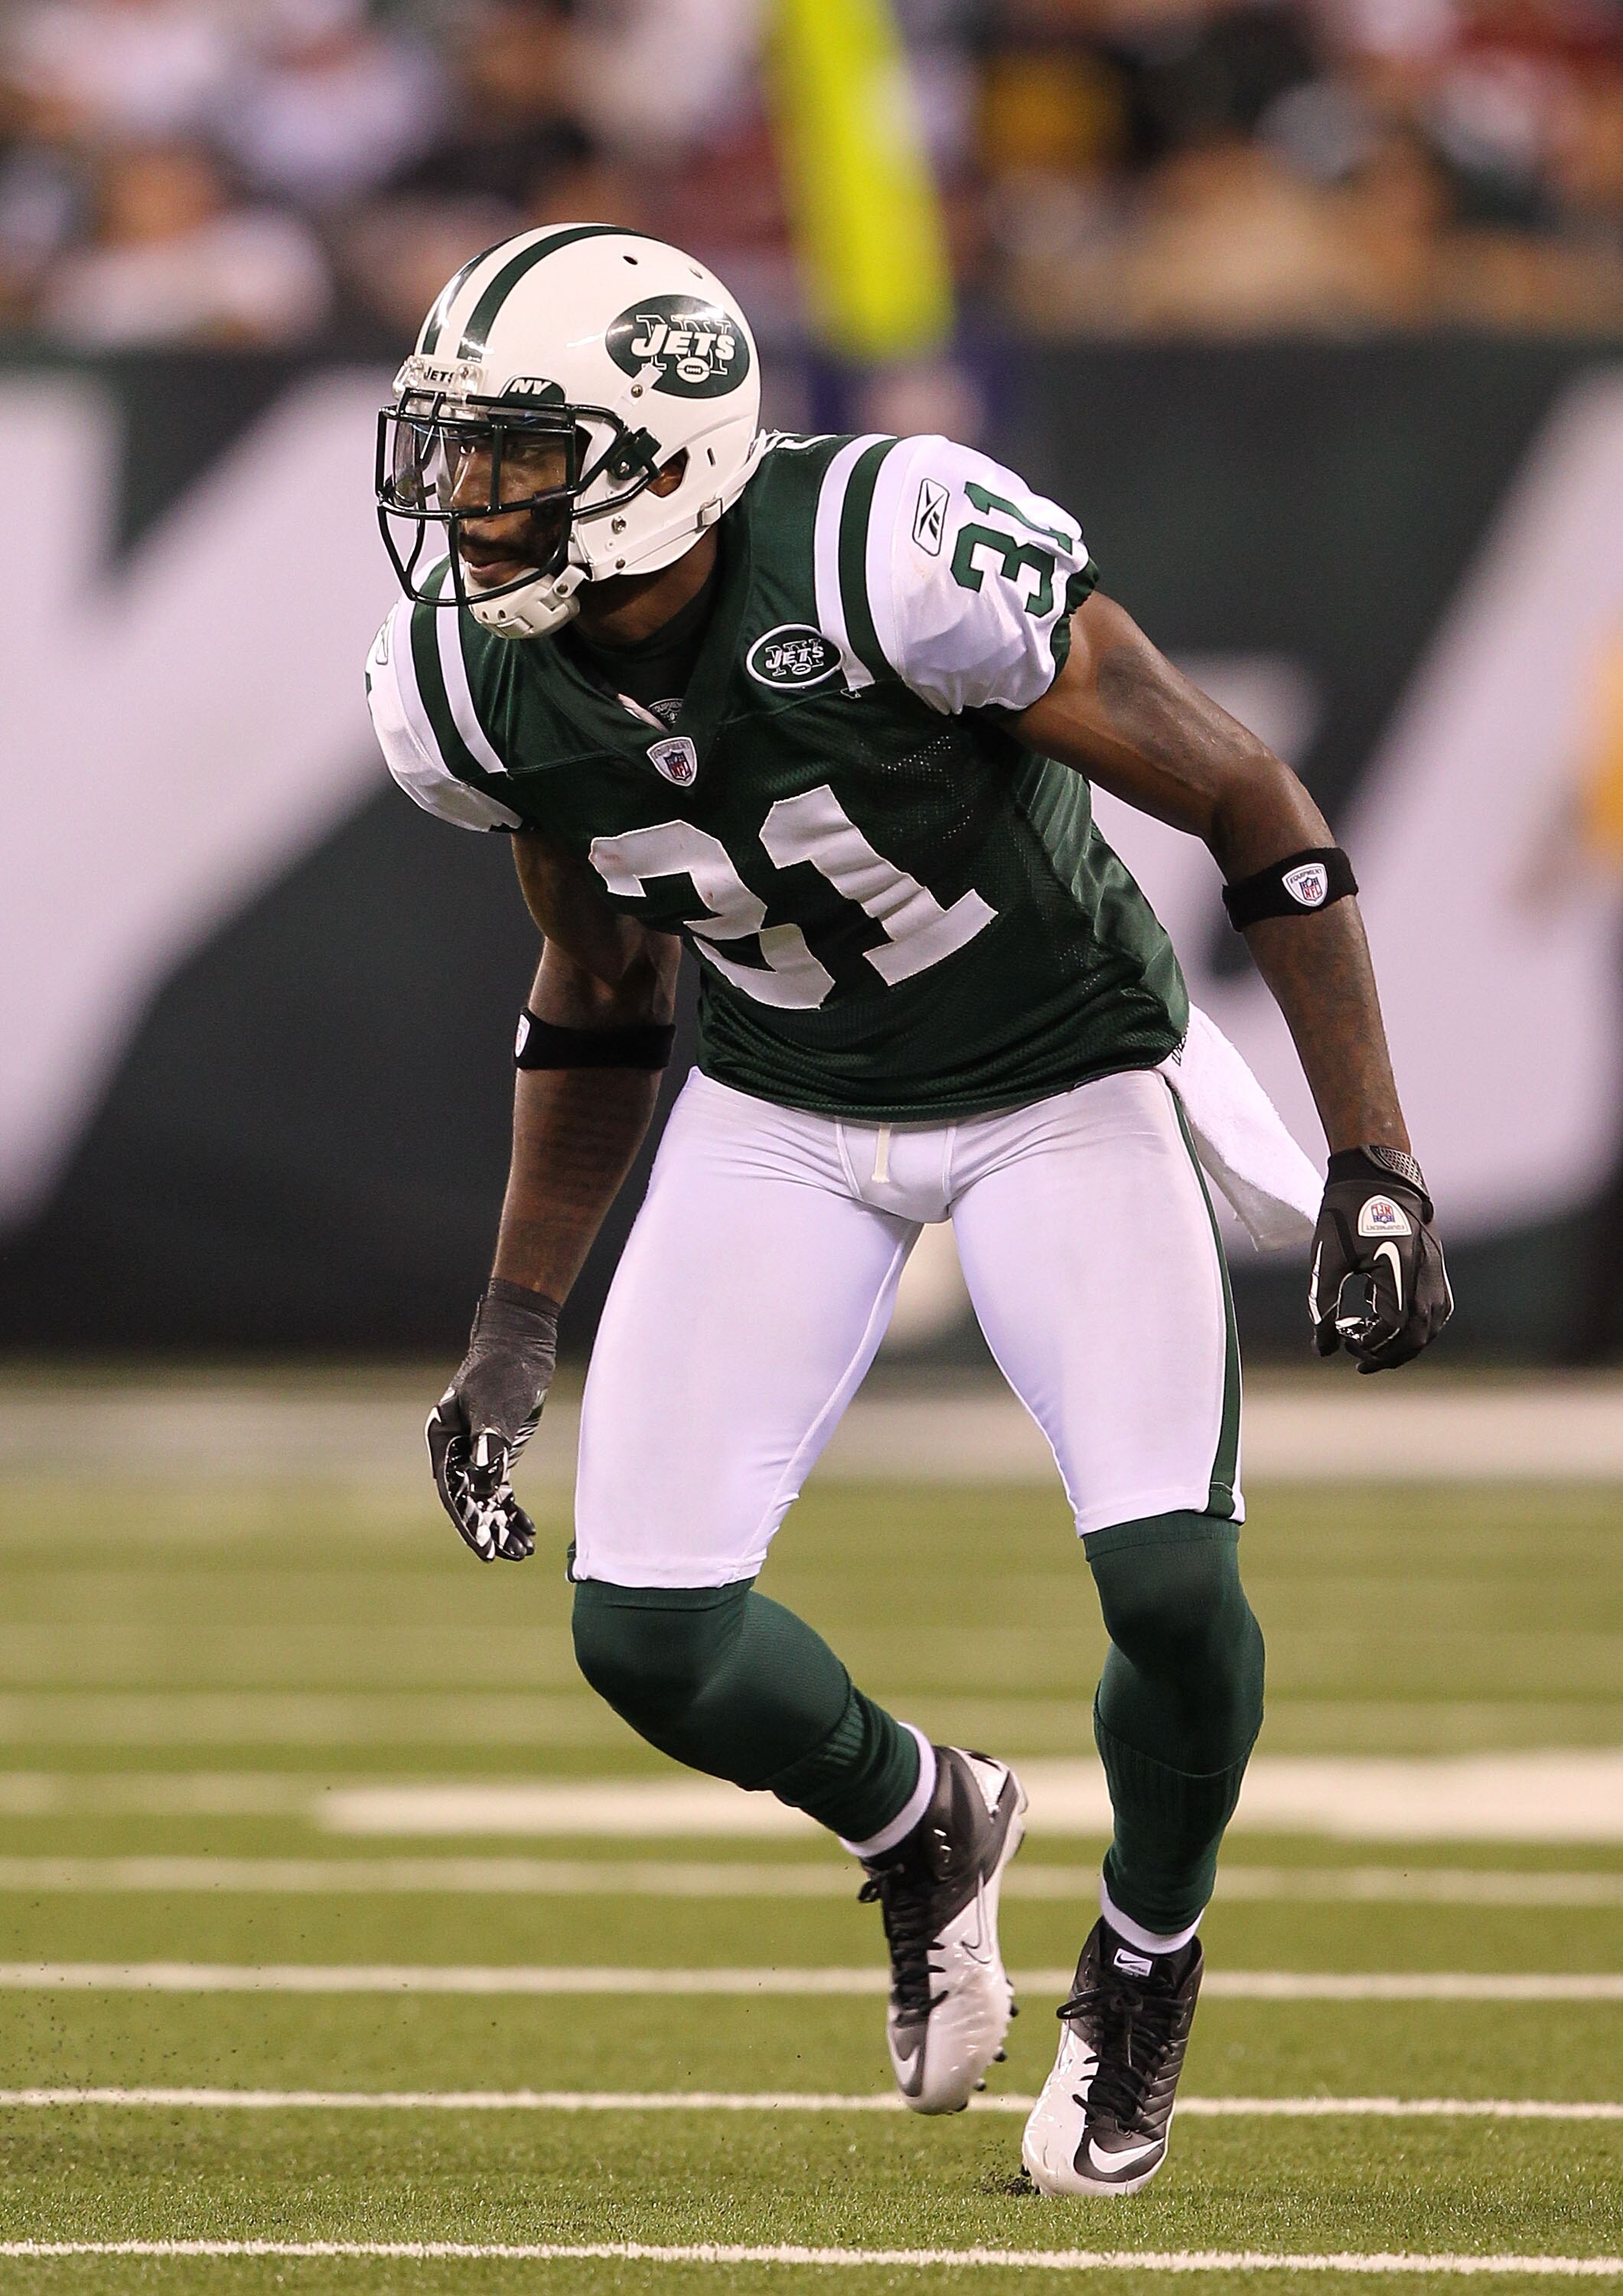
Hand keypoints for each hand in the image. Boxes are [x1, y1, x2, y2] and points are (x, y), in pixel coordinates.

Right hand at [426, 1279, 559, 1559]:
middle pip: (468, 1499)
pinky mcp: (498, 1449)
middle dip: (485, 1529)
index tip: (484, 1548)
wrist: (522, 1342)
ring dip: (501, 1524)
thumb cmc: (504, 1369)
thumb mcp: (496, 1406)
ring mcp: (477, 1451)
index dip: (467, 1522)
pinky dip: (513, 1508)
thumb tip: (481, 1488)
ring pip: (486, 1497)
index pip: (452, 1491)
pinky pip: (502, 1487)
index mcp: (443, 1438)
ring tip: (522, 1551)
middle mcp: (456, 1449)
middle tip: (503, 1557)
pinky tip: (528, 1529)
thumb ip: (488, 1445)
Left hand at [1309, 1147, 1451, 1372]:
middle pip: (1418, 1334)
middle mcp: (1426, 1271)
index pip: (1394, 1327)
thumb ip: (1324, 1304)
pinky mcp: (1435, 1264)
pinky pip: (1437, 1307)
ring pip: (1433, 1324)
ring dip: (1406, 1343)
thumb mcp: (1327, 1258)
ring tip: (1375, 1349)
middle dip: (1389, 1354)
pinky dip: (1419, 1325)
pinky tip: (1393, 1326)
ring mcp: (1436, 1268)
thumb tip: (1322, 1348)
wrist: (1375, 1172)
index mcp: (1400, 1268)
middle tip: (1359, 1360)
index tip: (1341, 1340)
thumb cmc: (1345, 1211)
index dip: (1368, 1345)